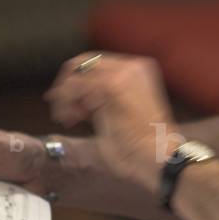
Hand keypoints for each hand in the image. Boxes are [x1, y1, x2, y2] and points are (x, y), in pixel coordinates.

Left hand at [43, 51, 178, 190]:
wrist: (159, 157)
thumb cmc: (142, 147)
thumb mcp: (121, 115)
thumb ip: (102, 101)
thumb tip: (78, 99)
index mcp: (139, 70)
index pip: (98, 64)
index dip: (79, 81)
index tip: (68, 102)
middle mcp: (133, 66)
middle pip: (85, 62)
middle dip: (66, 84)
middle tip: (58, 107)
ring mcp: (123, 74)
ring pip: (77, 73)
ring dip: (64, 96)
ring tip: (65, 118)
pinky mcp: (111, 86)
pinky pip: (75, 85)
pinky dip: (65, 102)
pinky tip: (69, 120)